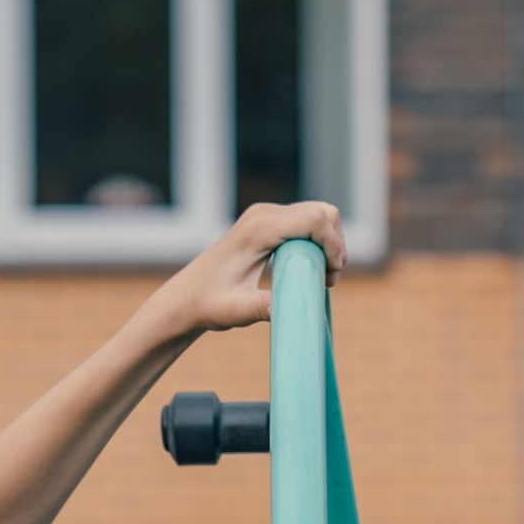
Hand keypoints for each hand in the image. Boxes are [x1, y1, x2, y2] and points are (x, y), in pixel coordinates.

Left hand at [166, 199, 347, 342]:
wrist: (188, 296)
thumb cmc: (210, 304)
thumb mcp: (236, 310)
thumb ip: (261, 308)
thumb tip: (286, 310)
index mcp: (259, 229)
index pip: (314, 219)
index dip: (334, 245)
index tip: (330, 277)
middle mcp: (264, 214)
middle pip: (323, 212)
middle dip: (336, 245)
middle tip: (328, 279)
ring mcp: (266, 214)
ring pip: (320, 214)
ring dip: (330, 244)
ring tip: (322, 276)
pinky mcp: (269, 221)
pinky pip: (308, 221)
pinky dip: (319, 242)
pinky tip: (312, 267)